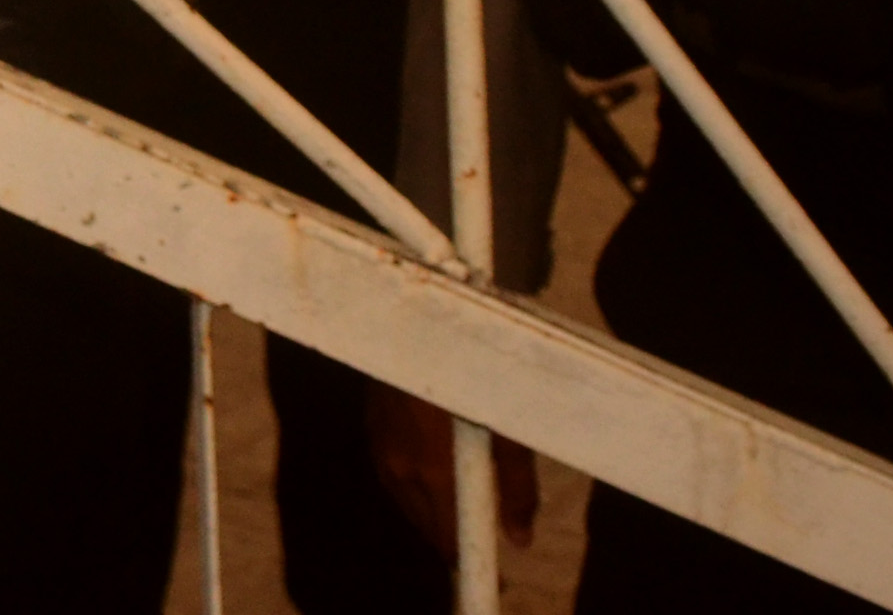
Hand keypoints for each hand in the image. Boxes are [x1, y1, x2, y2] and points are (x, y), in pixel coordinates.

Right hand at [366, 383, 535, 554]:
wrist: (420, 321)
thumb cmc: (472, 373)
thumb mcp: (508, 429)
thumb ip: (516, 487)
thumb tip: (520, 541)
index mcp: (434, 472)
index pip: (447, 540)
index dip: (469, 558)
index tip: (492, 570)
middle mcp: (399, 469)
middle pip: (425, 525)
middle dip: (453, 534)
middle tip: (484, 525)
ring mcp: (380, 447)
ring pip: (407, 500)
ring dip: (433, 507)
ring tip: (462, 492)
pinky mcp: (371, 426)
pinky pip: (395, 476)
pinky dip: (416, 482)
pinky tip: (435, 463)